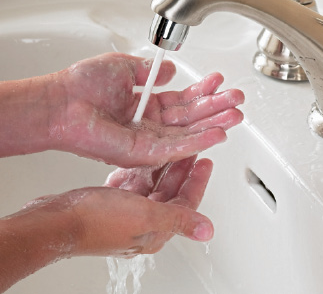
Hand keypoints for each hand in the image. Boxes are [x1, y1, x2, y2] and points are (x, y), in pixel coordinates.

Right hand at [0, 156, 212, 291]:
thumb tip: (207, 231)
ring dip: (161, 168)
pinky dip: (138, 172)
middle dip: (181, 170)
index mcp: (156, 228)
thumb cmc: (97, 222)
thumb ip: (178, 220)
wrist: (57, 223)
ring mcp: (126, 212)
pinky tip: (141, 162)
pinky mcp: (111, 203)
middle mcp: (143, 222)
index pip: (186, 203)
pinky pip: (132, 185)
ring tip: (170, 150)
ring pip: (151, 186)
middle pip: (170, 192)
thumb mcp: (145, 215)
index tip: (205, 161)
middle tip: (190, 150)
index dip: (198, 181)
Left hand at [51, 52, 243, 166]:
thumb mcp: (123, 66)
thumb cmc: (84, 84)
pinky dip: (197, 142)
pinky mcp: (142, 153)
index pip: (181, 101)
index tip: (220, 82)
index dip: (201, 92)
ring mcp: (147, 140)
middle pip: (189, 119)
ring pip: (187, 135)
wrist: (62, 102)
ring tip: (236, 116)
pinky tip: (216, 134)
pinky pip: (175, 149)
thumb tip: (170, 70)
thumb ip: (149, 71)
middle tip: (237, 101)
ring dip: (212, 125)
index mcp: (145, 105)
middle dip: (215, 109)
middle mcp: (149, 124)